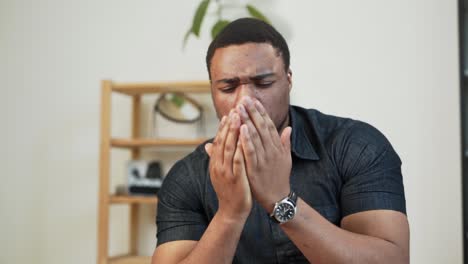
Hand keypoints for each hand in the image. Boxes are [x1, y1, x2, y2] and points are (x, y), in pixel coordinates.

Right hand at [205, 110, 251, 219]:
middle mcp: (219, 166)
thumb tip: (209, 145)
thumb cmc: (230, 191)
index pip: (219, 141)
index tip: (229, 113)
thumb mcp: (221, 173)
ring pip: (229, 148)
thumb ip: (217, 158)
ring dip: (233, 132)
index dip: (224, 127)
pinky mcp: (236, 178)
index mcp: (216, 163)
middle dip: (229, 124)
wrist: (232, 211)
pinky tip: (245, 138)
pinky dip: (240, 148)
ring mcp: (226, 172)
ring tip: (239, 118)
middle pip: (223, 141)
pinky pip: (238, 161)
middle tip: (235, 109)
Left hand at [236, 96, 291, 212]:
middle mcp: (271, 150)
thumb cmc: (279, 178)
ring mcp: (264, 159)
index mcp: (277, 147)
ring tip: (239, 108)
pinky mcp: (256, 168)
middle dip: (252, 112)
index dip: (261, 112)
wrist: (277, 197)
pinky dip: (246, 139)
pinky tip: (241, 128)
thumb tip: (288, 128)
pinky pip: (250, 151)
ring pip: (255, 136)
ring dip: (247, 120)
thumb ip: (285, 143)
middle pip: (261, 127)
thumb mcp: (286, 159)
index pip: (268, 125)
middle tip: (244, 99)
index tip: (254, 100)